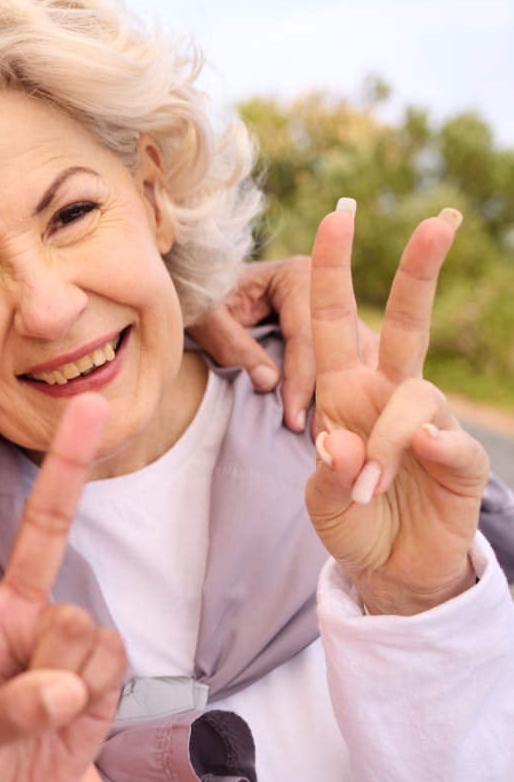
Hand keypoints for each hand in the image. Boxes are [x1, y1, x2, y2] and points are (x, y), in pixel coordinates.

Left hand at [0, 396, 125, 781]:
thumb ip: (5, 712)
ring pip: (75, 621)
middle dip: (68, 465)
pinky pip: (109, 659)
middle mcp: (10, 607)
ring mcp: (56, 631)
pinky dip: (92, 693)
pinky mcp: (99, 663)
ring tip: (36, 712)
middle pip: (42, 528)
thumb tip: (63, 686)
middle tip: (91, 403)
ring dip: (60, 675)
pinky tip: (71, 711)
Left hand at [188, 257, 378, 432]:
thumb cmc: (200, 300)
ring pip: (358, 358)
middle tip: (326, 440)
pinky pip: (353, 366)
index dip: (301, 382)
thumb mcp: (206, 317)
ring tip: (341, 438)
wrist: (199, 290)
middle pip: (343, 348)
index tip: (293, 422)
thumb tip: (268, 383)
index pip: (307, 337)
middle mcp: (325, 292)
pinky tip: (348, 426)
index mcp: (297, 277)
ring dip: (351, 397)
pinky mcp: (337, 335)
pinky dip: (350, 394)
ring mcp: (337, 314)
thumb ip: (231, 345)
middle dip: (335, 395)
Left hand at [306, 201, 487, 615]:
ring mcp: (426, 423)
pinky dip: (427, 452)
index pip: (332, 319)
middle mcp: (386, 394)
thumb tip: (340, 443)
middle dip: (419, 268)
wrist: (393, 567)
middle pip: (405, 320)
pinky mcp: (459, 458)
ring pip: (413, 397)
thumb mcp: (321, 501)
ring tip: (366, 488)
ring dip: (382, 444)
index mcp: (343, 390)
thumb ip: (326, 475)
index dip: (332, 268)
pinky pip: (447, 441)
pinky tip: (419, 465)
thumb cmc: (352, 519)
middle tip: (438, 219)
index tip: (337, 214)